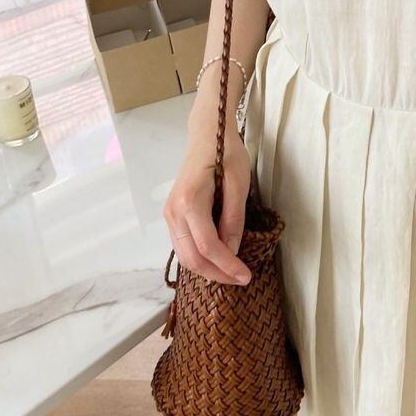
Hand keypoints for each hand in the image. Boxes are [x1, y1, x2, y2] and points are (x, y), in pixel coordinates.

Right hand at [163, 128, 252, 285]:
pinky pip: (184, 245)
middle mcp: (173, 212)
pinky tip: (219, 259)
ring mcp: (169, 215)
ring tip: (232, 273)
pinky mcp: (173, 215)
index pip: (207, 246)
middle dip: (217, 274)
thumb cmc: (225, 153)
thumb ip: (233, 218)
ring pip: (185, 255)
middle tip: (241, 280)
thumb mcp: (238, 183)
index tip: (246, 276)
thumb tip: (232, 251)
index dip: (227, 265)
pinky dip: (200, 258)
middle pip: (192, 257)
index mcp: (189, 201)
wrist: (207, 135)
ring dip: (208, 269)